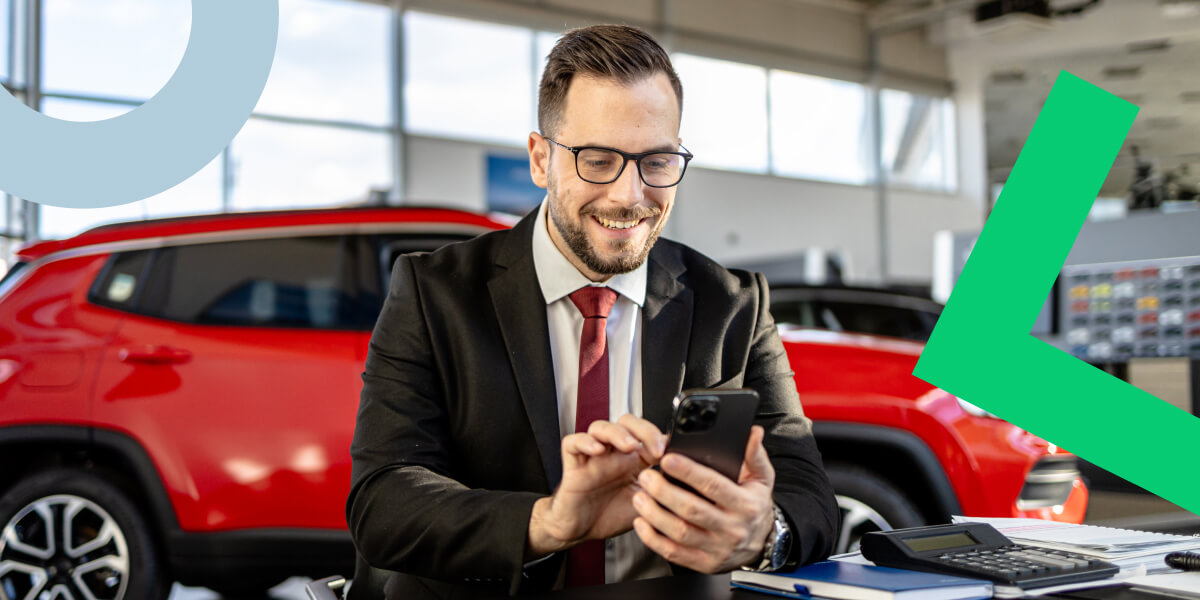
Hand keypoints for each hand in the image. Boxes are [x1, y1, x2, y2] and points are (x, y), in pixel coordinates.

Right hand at [527, 415, 665, 557]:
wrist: (581, 532)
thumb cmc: (610, 516)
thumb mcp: (645, 505)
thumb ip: (660, 490)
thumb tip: (683, 479)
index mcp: (634, 461)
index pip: (648, 435)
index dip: (660, 437)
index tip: (672, 451)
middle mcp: (614, 455)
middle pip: (626, 423)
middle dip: (642, 428)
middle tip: (655, 447)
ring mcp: (593, 457)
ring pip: (601, 427)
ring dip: (617, 432)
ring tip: (629, 445)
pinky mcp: (574, 464)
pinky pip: (573, 442)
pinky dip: (585, 441)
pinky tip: (597, 450)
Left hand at [631, 425, 775, 572]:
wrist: (762, 543)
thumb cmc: (755, 506)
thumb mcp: (762, 478)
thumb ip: (754, 455)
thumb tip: (753, 433)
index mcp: (745, 505)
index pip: (714, 486)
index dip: (689, 472)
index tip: (668, 459)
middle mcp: (732, 528)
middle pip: (692, 510)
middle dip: (665, 492)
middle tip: (647, 477)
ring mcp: (717, 548)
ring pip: (680, 533)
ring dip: (655, 515)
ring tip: (640, 497)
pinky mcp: (704, 563)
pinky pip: (674, 553)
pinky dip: (654, 539)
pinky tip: (642, 523)